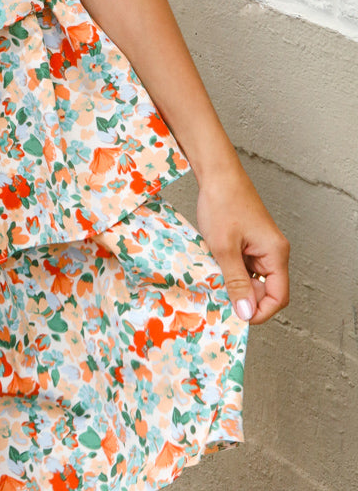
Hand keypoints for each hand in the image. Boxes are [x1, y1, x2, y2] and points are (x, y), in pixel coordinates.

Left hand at [195, 157, 289, 324]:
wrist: (216, 173)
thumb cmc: (222, 203)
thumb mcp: (224, 248)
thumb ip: (236, 282)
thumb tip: (247, 313)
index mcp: (275, 253)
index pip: (278, 297)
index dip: (259, 312)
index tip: (236, 316)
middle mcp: (273, 252)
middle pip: (265, 290)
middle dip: (243, 297)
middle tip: (218, 296)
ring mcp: (261, 247)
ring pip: (252, 279)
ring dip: (234, 283)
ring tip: (213, 277)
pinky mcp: (249, 242)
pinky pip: (244, 266)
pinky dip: (230, 270)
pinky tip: (213, 265)